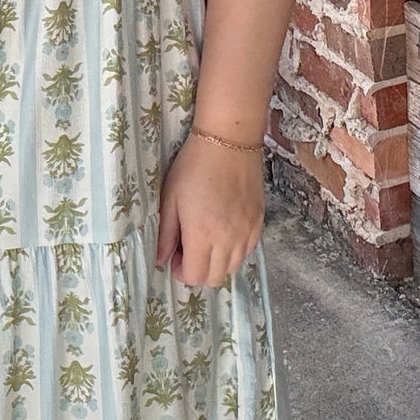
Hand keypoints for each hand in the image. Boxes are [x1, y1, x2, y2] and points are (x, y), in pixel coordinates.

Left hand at [155, 130, 264, 286]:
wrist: (229, 141)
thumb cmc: (193, 166)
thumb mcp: (170, 198)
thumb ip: (165, 234)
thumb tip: (160, 260)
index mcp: (202, 234)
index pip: (195, 276)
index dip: (181, 271)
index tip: (175, 255)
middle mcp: (228, 239)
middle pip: (214, 278)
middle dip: (198, 270)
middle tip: (189, 248)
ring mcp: (247, 232)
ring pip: (233, 268)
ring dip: (217, 262)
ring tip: (207, 240)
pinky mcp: (259, 222)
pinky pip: (248, 251)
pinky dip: (234, 251)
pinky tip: (224, 232)